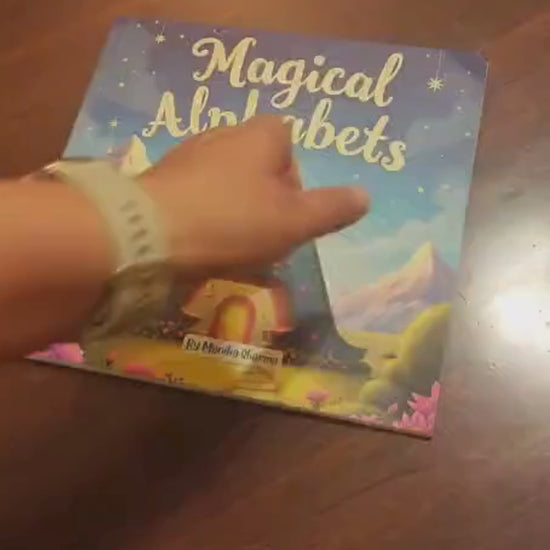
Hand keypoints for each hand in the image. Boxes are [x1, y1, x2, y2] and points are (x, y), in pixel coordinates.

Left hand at [141, 115, 368, 277]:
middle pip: (258, 168)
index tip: (288, 216)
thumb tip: (365, 197)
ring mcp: (188, 155)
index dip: (294, 183)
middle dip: (265, 202)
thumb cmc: (233, 222)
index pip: (288, 146)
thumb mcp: (294, 222)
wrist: (149, 234)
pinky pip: (197, 197)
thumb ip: (331, 209)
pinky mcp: (161, 179)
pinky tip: (201, 243)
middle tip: (262, 238)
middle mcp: (224, 134)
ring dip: (235, 212)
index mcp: (261, 135)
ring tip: (231, 248)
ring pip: (227, 184)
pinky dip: (205, 217)